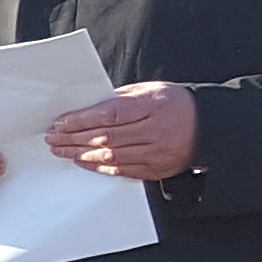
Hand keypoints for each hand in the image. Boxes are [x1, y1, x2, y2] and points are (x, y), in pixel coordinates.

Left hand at [47, 81, 202, 180]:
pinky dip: (100, 167)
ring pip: (112, 156)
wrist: (208, 128)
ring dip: (82, 155)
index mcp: (152, 106)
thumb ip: (121, 98)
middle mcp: (154, 131)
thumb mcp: (151, 90)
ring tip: (61, 150)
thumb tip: (89, 106)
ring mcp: (156, 153)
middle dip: (74, 138)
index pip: (109, 114)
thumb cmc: (175, 104)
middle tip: (53, 138)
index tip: (61, 122)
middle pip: (106, 137)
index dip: (82, 120)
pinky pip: (123, 171)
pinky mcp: (156, 169)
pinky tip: (83, 162)